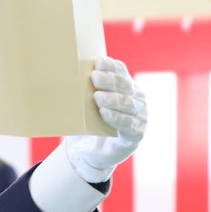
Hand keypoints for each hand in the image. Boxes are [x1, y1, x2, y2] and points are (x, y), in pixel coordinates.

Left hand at [63, 56, 147, 182]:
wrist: (98, 150)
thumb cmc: (93, 121)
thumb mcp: (89, 103)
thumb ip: (88, 89)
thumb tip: (70, 73)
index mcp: (127, 86)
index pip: (121, 71)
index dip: (111, 66)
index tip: (98, 61)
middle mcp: (137, 98)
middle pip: (124, 85)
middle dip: (109, 80)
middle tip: (94, 77)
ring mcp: (140, 114)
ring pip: (127, 103)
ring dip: (111, 99)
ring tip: (97, 97)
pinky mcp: (137, 132)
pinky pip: (128, 123)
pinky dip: (116, 117)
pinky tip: (104, 113)